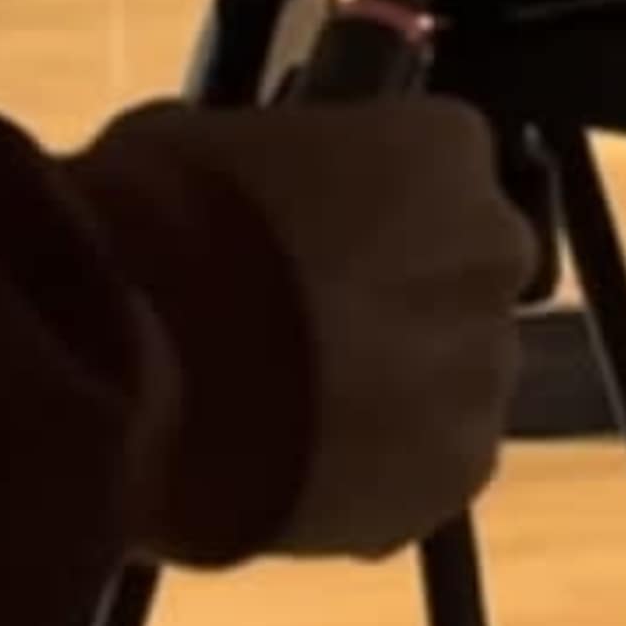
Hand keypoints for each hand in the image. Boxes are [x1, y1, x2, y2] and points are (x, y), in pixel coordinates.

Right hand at [92, 88, 539, 565]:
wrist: (134, 374)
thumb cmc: (155, 234)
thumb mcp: (200, 145)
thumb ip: (270, 170)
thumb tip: (249, 197)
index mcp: (443, 147)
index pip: (437, 171)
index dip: (369, 215)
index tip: (313, 242)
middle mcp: (491, 252)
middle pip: (458, 281)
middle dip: (396, 307)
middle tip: (305, 335)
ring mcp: (483, 370)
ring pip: (450, 384)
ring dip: (389, 397)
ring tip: (286, 417)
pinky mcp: (454, 476)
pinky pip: (426, 473)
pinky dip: (374, 480)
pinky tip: (293, 475)